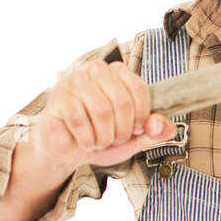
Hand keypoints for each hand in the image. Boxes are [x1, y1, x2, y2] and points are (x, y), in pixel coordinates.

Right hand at [29, 58, 174, 169]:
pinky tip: (85, 141)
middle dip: (122, 131)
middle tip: (114, 139)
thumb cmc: (102, 137)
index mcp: (120, 73)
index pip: (139, 89)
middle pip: (122, 101)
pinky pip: (79, 120)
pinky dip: (87, 139)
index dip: (141, 116)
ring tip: (99, 141)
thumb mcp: (135, 138)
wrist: (70, 150)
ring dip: (103, 137)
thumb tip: (161, 124)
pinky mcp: (59, 95)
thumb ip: (155, 131)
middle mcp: (98, 70)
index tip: (136, 131)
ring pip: (102, 111)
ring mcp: (76, 80)